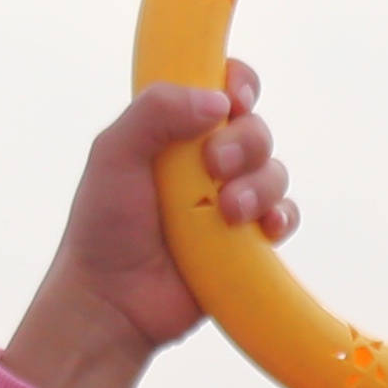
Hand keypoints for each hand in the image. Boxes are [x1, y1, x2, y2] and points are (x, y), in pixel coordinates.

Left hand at [2, 63, 292, 387]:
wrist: (112, 302)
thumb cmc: (104, 228)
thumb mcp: (113, 154)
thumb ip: (155, 112)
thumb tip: (217, 101)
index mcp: (174, 131)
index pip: (222, 88)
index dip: (239, 85)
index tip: (234, 100)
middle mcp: (205, 161)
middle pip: (255, 128)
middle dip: (244, 143)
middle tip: (214, 168)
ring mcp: (228, 200)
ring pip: (273, 171)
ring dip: (258, 186)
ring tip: (226, 213)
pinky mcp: (246, 240)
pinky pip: (284, 215)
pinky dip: (281, 217)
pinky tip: (263, 229)